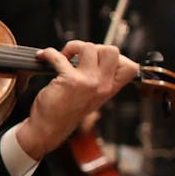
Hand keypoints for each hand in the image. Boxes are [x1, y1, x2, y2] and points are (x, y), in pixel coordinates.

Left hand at [16, 41, 137, 158]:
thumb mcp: (92, 97)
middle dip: (94, 47)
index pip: (130, 67)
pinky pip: (59, 56)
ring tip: (63, 57)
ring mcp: (87, 83)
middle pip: (112, 51)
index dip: (117, 57)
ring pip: (88, 47)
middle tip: (80, 57)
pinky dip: (48, 53)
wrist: (48, 129)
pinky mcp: (70, 81)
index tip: (99, 59)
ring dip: (72, 47)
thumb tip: (98, 54)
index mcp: (109, 89)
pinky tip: (44, 56)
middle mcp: (102, 86)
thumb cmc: (66, 111)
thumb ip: (100, 79)